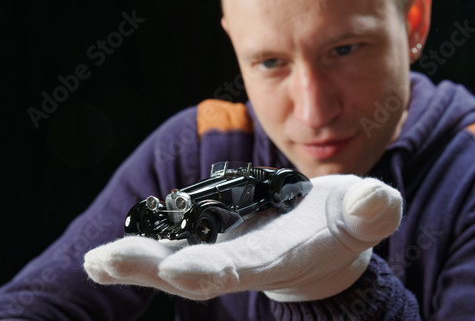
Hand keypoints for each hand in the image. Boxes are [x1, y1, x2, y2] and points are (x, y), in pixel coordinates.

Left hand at [84, 175, 401, 301]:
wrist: (318, 239)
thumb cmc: (342, 223)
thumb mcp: (363, 212)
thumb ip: (370, 210)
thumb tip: (378, 202)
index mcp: (277, 257)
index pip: (243, 268)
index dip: (214, 269)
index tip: (180, 270)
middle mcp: (240, 263)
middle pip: (193, 272)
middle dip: (151, 269)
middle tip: (106, 262)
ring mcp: (219, 253)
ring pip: (172, 262)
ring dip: (133, 263)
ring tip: (95, 262)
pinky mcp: (207, 241)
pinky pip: (168, 247)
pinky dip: (139, 251)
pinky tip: (104, 256)